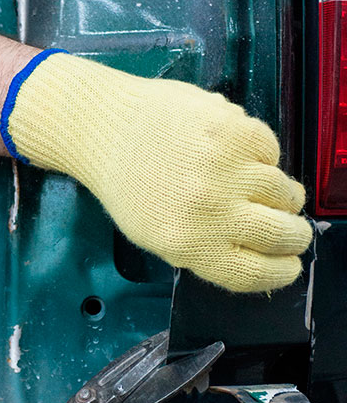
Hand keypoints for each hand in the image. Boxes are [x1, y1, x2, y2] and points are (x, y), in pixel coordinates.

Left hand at [1, 51, 311, 292]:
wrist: (106, 128)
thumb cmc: (128, 184)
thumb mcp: (157, 235)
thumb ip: (207, 249)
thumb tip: (262, 257)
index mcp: (189, 245)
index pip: (258, 274)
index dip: (282, 272)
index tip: (289, 263)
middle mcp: (212, 210)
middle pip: (283, 236)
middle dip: (294, 235)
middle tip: (291, 227)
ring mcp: (225, 168)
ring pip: (284, 192)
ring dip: (281, 194)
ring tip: (261, 187)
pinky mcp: (234, 129)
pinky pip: (272, 150)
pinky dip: (262, 154)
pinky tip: (236, 153)